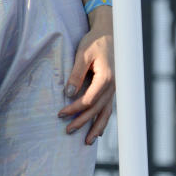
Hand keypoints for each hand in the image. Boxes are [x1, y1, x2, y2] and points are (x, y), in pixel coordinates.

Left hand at [58, 25, 114, 144]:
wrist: (109, 33)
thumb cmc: (95, 42)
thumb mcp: (82, 54)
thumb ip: (76, 74)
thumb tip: (69, 94)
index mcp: (106, 78)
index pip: (89, 100)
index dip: (74, 109)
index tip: (61, 114)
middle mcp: (113, 86)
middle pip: (97, 109)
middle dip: (82, 122)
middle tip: (67, 131)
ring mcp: (115, 88)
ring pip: (106, 112)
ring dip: (97, 128)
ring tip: (87, 142)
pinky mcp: (113, 88)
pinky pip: (109, 107)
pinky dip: (104, 120)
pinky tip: (98, 131)